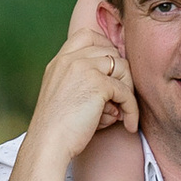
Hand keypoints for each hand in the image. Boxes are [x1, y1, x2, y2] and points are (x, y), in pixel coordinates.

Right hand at [32, 29, 136, 166]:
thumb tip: (118, 86)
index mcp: (59, 61)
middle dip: (121, 74)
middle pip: (111, 51)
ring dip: (127, 91)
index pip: (87, 35)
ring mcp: (83, 68)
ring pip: (122, 68)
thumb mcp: (63, 95)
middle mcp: (70, 59)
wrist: (48, 144)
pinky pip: (126, 91)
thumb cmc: (57, 129)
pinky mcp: (98, 84)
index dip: (106, 47)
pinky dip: (132, 109)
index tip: (114, 70)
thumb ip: (82, 82)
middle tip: (121, 98)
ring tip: (120, 113)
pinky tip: (128, 125)